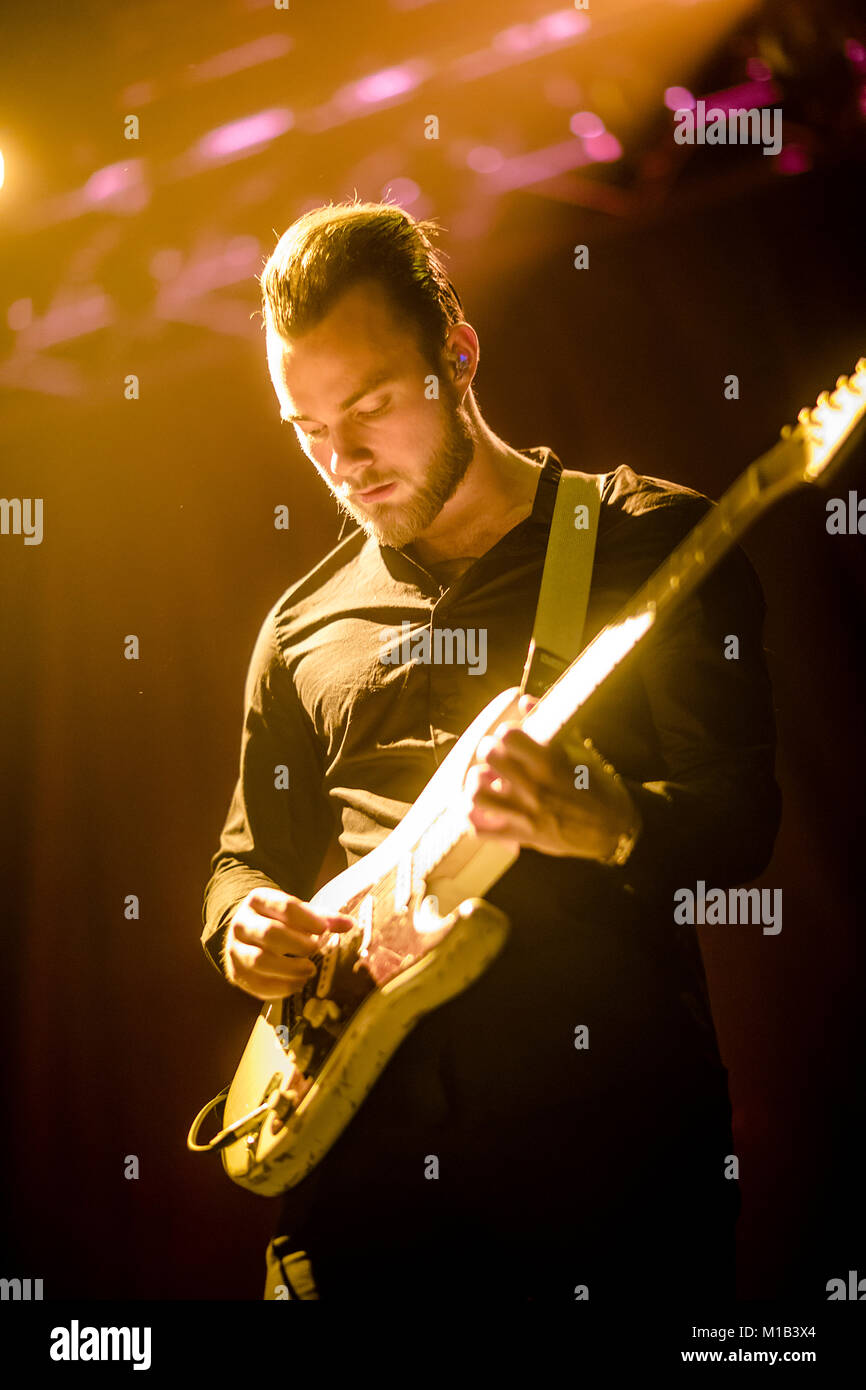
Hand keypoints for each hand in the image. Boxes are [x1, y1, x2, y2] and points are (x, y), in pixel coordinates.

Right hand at [223, 888, 353, 1000]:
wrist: (248, 936)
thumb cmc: (280, 923)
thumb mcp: (299, 915)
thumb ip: (323, 919)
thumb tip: (350, 924)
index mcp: (258, 900)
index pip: (284, 906)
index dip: (307, 919)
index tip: (324, 930)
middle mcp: (242, 923)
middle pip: (269, 933)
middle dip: (297, 945)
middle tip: (316, 951)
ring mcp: (234, 949)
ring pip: (259, 960)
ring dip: (289, 969)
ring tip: (309, 971)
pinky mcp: (235, 973)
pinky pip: (256, 984)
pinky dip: (280, 987)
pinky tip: (297, 984)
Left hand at [463, 695, 638, 860]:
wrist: (614, 829)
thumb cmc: (597, 786)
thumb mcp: (581, 752)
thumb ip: (551, 725)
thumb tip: (524, 701)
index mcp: (552, 763)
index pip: (509, 736)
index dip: (506, 733)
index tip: (511, 738)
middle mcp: (537, 787)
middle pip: (489, 758)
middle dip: (488, 752)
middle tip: (496, 757)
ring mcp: (527, 814)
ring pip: (478, 795)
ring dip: (476, 785)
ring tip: (486, 781)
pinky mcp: (522, 836)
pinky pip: (481, 830)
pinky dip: (474, 819)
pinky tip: (482, 809)